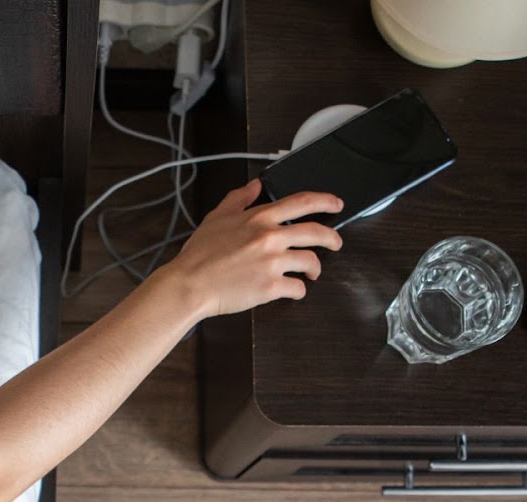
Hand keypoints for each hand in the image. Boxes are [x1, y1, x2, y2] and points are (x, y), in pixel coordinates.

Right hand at [155, 179, 343, 318]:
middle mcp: (270, 238)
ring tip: (311, 273)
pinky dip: (299, 290)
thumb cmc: (199, 254)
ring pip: (310, 262)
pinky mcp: (270, 287)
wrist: (189, 284)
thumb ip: (239, 198)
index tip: (336, 204)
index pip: (302, 201)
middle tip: (336, 243)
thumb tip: (255, 185)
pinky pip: (297, 288)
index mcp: (259, 218)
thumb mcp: (217, 217)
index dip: (326, 201)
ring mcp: (272, 263)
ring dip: (315, 268)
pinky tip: (293, 290)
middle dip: (333, 238)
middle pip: (316, 233)